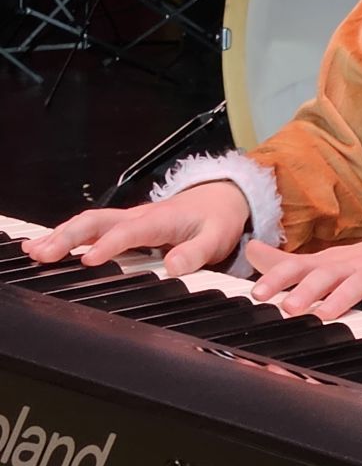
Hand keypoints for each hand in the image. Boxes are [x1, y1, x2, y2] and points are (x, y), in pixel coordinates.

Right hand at [22, 182, 250, 276]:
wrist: (223, 198)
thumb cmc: (217, 219)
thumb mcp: (217, 237)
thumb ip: (196, 253)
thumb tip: (172, 266)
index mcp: (162, 219)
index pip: (131, 231)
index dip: (110, 245)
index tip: (89, 260)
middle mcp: (139, 216)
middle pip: (98, 221)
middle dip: (69, 236)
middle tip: (44, 254)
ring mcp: (129, 219)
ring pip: (89, 222)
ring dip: (61, 234)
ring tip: (34, 251)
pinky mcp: (124, 225)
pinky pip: (91, 227)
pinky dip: (66, 234)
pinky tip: (45, 246)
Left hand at [247, 232, 361, 320]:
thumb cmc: (358, 263)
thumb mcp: (320, 262)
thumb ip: (285, 263)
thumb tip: (249, 250)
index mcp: (326, 264)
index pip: (298, 268)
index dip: (277, 279)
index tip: (257, 294)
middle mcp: (348, 267)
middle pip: (327, 275)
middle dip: (307, 290)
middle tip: (288, 308)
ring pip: (358, 283)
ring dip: (342, 297)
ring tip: (325, 314)